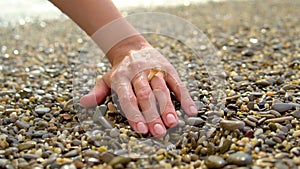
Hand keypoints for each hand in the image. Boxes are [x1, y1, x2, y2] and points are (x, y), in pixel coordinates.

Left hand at [80, 46, 196, 136]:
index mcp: (121, 77)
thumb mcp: (106, 78)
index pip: (128, 97)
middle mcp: (138, 73)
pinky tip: (191, 110)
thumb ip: (97, 91)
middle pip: (146, 95)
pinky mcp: (168, 69)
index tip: (141, 130)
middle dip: (152, 114)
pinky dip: (185, 97)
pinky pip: (177, 83)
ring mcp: (155, 70)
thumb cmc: (118, 70)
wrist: (132, 47)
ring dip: (168, 107)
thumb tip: (83, 103)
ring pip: (162, 89)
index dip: (134, 114)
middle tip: (158, 132)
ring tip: (172, 123)